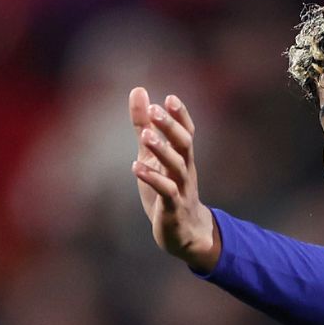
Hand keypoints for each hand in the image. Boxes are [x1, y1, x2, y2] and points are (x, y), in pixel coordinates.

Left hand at [128, 87, 219, 271]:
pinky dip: (152, 179)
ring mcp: (181, 189)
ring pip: (175, 167)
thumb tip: (139, 91)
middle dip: (171, 127)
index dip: (181, 115)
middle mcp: (185, 170)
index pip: (187, 132)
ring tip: (145, 136)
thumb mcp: (152, 155)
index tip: (170, 98)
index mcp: (183, 157)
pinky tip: (136, 168)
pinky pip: (165, 191)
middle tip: (156, 110)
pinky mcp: (172, 207)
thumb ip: (144, 125)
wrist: (184, 233)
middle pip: (184, 144)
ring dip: (162, 150)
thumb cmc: (167, 190)